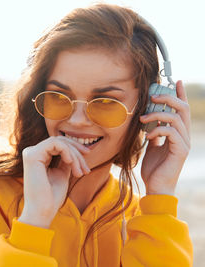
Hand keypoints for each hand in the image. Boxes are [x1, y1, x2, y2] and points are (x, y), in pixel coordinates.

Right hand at [18, 136, 90, 227]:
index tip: (86, 167)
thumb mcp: (62, 173)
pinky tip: (71, 162)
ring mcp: (30, 153)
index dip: (75, 152)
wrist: (43, 211)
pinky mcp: (32, 155)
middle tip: (85, 170)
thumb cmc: (51, 196)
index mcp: (38, 157)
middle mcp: (32, 153)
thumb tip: (76, 150)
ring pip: (59, 142)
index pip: (59, 146)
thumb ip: (66, 160)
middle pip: (60, 142)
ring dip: (74, 155)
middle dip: (77, 153)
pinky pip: (54, 143)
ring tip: (79, 172)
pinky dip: (67, 151)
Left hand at [139, 80, 190, 194]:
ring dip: (157, 114)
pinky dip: (158, 130)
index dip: (180, 94)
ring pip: (176, 118)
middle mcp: (184, 136)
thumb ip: (154, 133)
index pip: (181, 109)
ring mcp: (184, 143)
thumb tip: (149, 121)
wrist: (156, 187)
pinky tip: (148, 136)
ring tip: (142, 119)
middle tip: (152, 96)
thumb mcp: (152, 147)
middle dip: (168, 98)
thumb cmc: (154, 168)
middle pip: (182, 108)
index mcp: (178, 133)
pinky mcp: (180, 151)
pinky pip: (171, 132)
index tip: (175, 81)